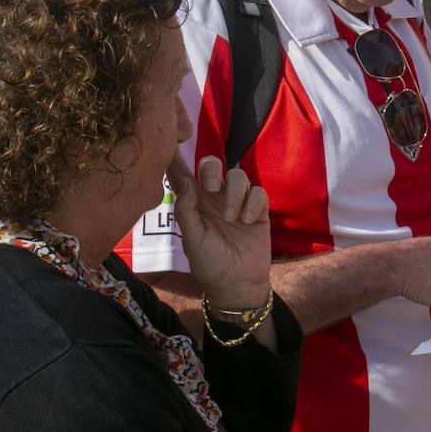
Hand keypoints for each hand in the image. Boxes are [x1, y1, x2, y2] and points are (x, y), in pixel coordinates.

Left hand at [167, 153, 269, 309]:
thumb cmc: (209, 263)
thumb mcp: (192, 240)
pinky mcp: (258, 210)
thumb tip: (185, 181)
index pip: (183, 175)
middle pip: (213, 165)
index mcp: (194, 203)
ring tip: (232, 218)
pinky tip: (247, 221)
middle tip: (210, 188)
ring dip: (235, 192)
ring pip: (238, 176)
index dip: (176, 160)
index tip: (172, 147)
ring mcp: (238, 202)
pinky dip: (253, 202)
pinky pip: (258, 192)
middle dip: (211, 169)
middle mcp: (214, 198)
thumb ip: (186, 210)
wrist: (237, 284)